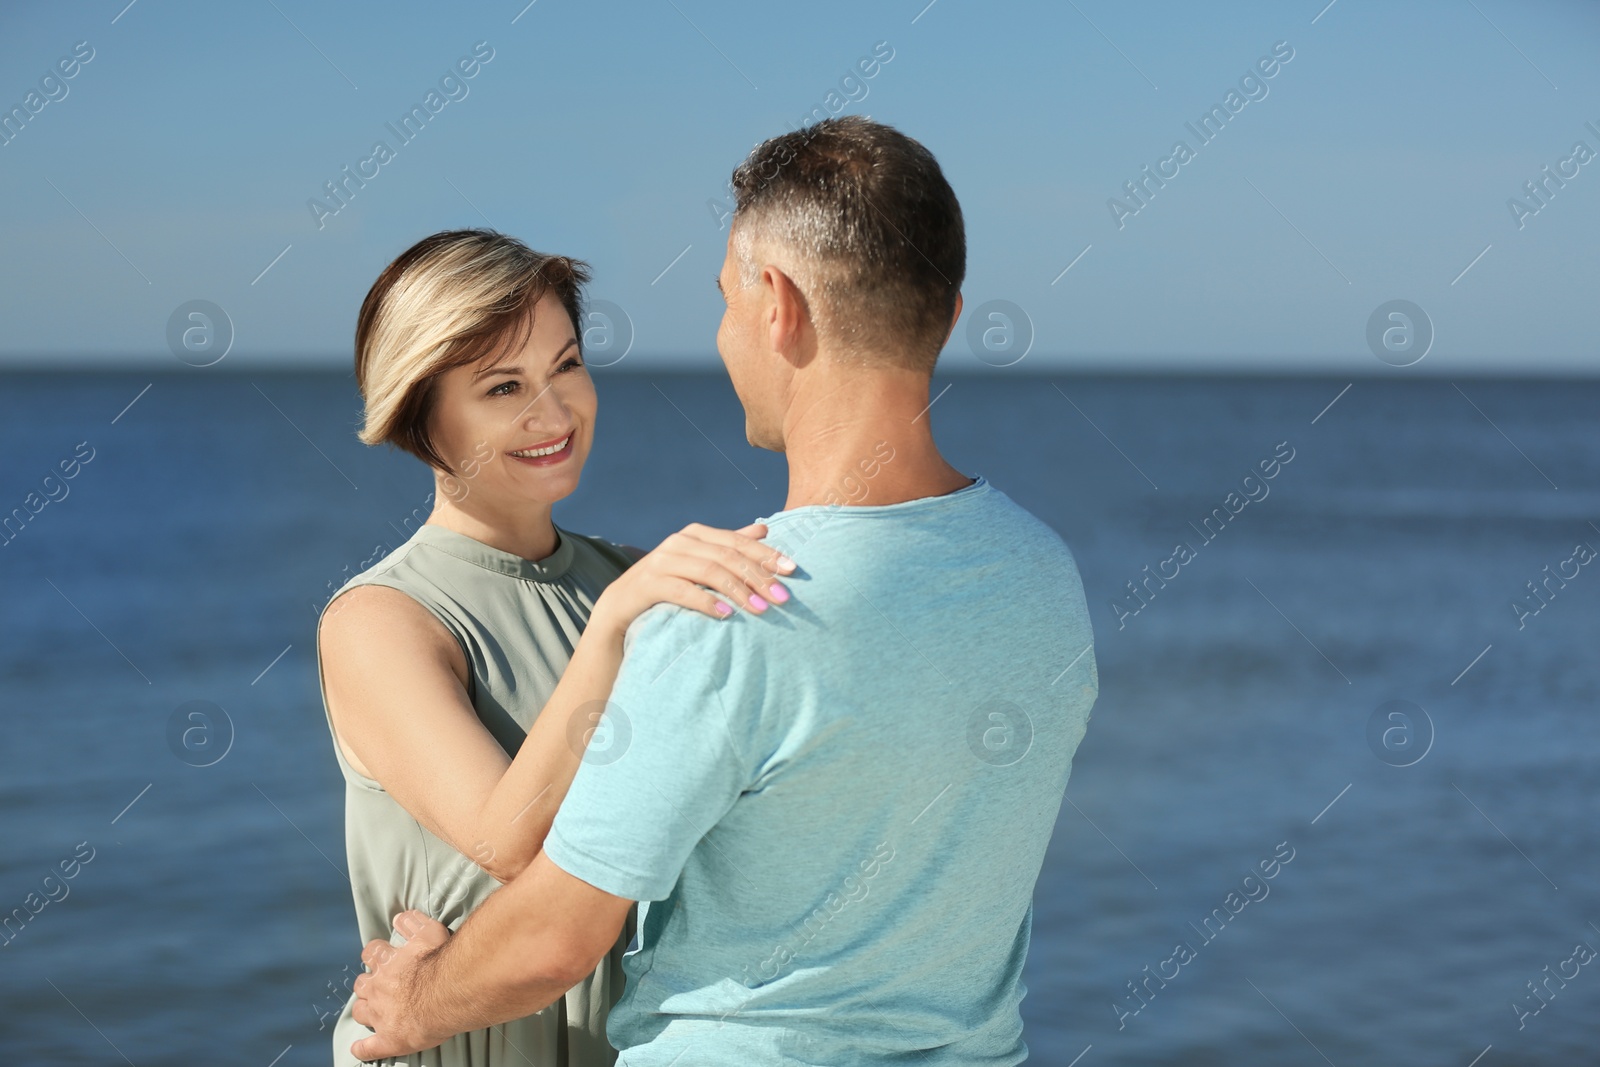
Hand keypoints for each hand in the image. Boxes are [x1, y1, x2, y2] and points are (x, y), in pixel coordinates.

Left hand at [350, 910, 452, 1061]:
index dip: (376, 953)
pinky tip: (360, 1048)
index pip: (371, 952)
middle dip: (368, 983)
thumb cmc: (442, 962)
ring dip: (364, 1009)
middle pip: (361, 983)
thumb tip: (400, 918)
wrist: (448, 993)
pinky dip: (363, 1048)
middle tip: (381, 984)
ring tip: (373, 1010)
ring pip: (360, 1011)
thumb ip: (413, 923)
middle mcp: (378, 988)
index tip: (382, 955)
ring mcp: (381, 1015)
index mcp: (386, 962)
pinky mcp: (388, 1039)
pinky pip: (368, 1048)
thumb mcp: (430, 931)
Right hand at [592, 522, 794, 632]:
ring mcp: (661, 561)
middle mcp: (678, 542)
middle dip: (758, 576)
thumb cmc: (668, 586)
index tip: (792, 570)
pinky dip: (706, 602)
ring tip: (761, 610)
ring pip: (709, 571)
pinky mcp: (647, 584)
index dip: (766, 554)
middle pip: (727, 556)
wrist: (621, 609)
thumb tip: (764, 529)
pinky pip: (682, 590)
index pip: (738, 541)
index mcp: (695, 534)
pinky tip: (726, 615)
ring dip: (738, 591)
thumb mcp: (700, 564)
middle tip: (782, 597)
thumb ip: (729, 546)